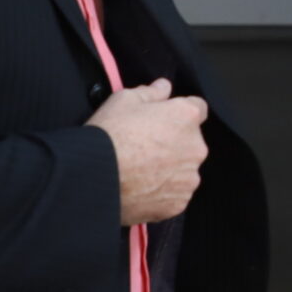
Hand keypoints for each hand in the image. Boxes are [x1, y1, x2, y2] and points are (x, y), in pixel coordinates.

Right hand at [84, 78, 208, 225]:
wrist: (94, 178)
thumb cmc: (110, 135)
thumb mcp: (124, 100)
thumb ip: (151, 92)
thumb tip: (164, 87)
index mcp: (187, 117)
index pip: (197, 109)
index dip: (179, 112)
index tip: (164, 119)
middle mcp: (196, 148)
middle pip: (191, 141)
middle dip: (174, 142)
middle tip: (145, 147)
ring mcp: (188, 179)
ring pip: (184, 170)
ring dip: (170, 169)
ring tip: (140, 171)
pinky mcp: (178, 204)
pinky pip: (174, 194)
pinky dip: (162, 192)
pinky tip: (141, 188)